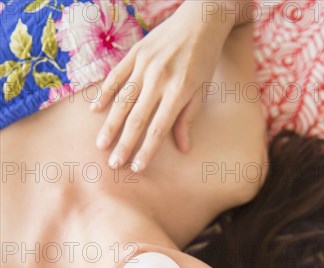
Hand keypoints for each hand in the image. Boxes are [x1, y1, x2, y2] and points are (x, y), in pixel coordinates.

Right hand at [90, 2, 232, 171]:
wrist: (201, 19)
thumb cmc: (204, 59)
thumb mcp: (202, 90)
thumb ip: (188, 118)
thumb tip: (183, 147)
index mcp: (179, 91)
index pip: (159, 129)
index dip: (147, 151)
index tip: (137, 168)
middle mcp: (159, 79)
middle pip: (137, 119)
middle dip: (124, 144)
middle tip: (113, 164)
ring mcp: (145, 65)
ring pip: (122, 100)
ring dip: (110, 124)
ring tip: (101, 144)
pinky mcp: (135, 52)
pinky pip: (116, 76)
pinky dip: (104, 93)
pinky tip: (95, 110)